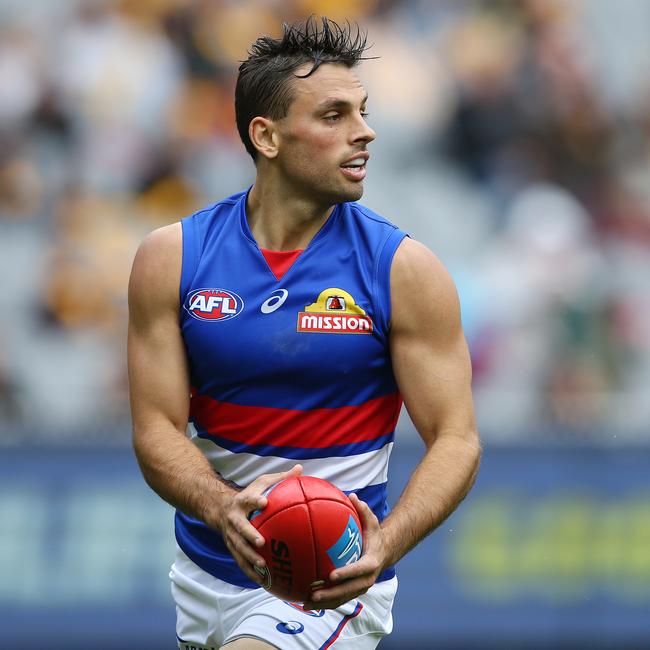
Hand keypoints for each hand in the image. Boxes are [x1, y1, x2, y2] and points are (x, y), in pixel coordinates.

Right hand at [217, 464, 301, 584]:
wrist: (221, 509)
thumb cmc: (250, 494)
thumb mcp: (262, 483)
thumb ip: (280, 478)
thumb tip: (301, 469)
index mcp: (242, 501)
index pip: (248, 499)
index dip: (255, 500)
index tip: (264, 502)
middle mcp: (234, 518)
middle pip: (240, 528)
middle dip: (249, 535)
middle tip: (262, 542)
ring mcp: (230, 535)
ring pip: (238, 548)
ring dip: (249, 558)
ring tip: (263, 566)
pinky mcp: (231, 548)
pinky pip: (240, 562)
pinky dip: (250, 572)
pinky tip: (263, 581)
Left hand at [302, 493, 387, 609]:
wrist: (385, 552)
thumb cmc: (374, 534)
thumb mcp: (372, 520)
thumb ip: (363, 509)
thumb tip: (352, 495)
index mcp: (371, 562)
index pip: (359, 570)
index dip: (346, 573)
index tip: (331, 574)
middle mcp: (367, 578)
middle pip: (348, 590)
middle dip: (331, 594)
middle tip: (314, 593)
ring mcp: (360, 587)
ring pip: (342, 599)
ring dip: (325, 603)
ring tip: (306, 603)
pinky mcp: (353, 591)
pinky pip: (339, 599)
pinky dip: (324, 603)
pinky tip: (307, 602)